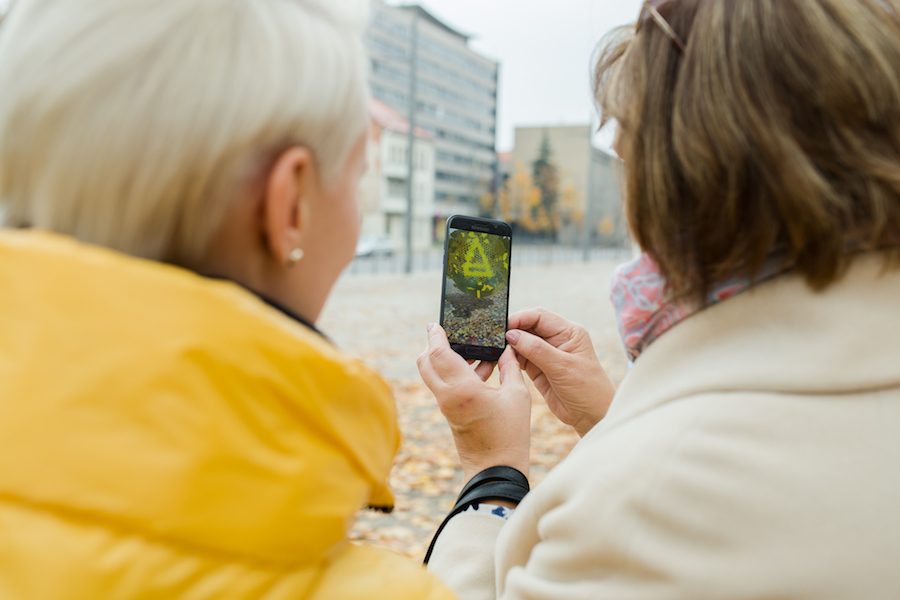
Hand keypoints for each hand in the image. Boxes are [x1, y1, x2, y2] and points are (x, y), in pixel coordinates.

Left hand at [417, 324, 531, 480]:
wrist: (495, 470)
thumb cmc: (510, 434)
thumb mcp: (518, 396)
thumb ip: (510, 367)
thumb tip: (507, 349)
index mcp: (462, 389)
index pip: (438, 353)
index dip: (435, 335)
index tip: (435, 323)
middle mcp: (447, 395)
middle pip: (425, 362)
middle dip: (433, 345)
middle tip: (449, 334)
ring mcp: (445, 405)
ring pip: (432, 374)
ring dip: (446, 359)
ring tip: (475, 353)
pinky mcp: (449, 413)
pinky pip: (444, 386)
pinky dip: (454, 373)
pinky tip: (481, 371)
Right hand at [506, 308, 614, 436]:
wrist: (591, 415)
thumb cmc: (586, 389)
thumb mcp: (562, 367)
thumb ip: (536, 349)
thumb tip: (511, 334)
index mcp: (568, 332)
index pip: (539, 316)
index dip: (520, 318)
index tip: (504, 326)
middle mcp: (557, 339)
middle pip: (529, 326)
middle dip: (512, 330)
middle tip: (495, 338)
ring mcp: (546, 353)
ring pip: (522, 342)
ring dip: (510, 345)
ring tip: (496, 350)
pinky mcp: (538, 368)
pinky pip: (520, 357)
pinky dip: (511, 358)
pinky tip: (502, 360)